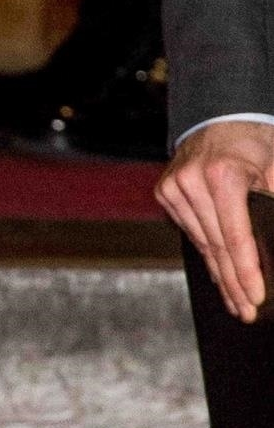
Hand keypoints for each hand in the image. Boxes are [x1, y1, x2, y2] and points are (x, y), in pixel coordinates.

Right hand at [158, 117, 273, 319]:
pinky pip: (192, 232)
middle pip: (217, 247)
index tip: (255, 297)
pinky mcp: (165, 192)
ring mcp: (174, 188)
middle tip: (247, 311)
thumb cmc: (253, 141)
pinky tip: (221, 275)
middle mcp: (192, 182)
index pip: (235, 236)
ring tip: (237, 301)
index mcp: (222, 174)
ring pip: (202, 244)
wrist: (219, 115)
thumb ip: (273, 203)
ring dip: (221, 274)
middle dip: (235, 283)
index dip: (247, 271)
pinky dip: (208, 254)